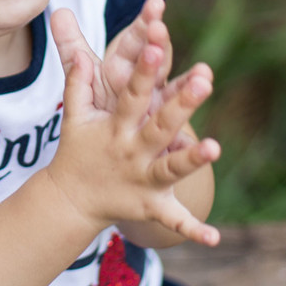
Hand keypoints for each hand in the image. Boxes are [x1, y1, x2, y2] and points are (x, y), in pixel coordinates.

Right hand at [47, 9, 220, 246]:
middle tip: (204, 82)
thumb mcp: (75, 117)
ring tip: (214, 147)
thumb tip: (81, 53)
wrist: (70, 200)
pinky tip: (216, 238)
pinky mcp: (151, 207)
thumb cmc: (80, 150)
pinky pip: (174, 220)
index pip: (132, 96)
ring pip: (171, 168)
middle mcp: (132, 152)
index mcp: (116, 128)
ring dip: (191, 159)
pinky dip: (194, 229)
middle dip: (181, 106)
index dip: (142, 72)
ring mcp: (143, 181)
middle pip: (159, 127)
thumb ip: (78, 84)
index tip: (154, 47)